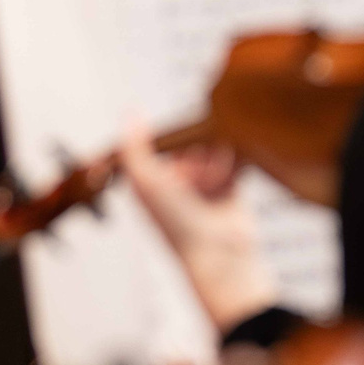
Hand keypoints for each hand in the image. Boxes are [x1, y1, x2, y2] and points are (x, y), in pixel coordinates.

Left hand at [118, 119, 278, 334]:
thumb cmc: (177, 224)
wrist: (219, 254)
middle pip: (188, 144)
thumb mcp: (146, 181)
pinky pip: (232, 159)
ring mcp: (204, 183)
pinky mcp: (231, 186)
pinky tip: (227, 181)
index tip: (174, 146)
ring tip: (213, 184)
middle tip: (193, 178)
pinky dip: (232, 165)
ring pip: (211, 149)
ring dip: (214, 162)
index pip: (159, 143)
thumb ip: (135, 146)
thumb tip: (131, 111)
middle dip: (193, 154)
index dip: (168, 144)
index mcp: (151, 180)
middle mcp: (177, 181)